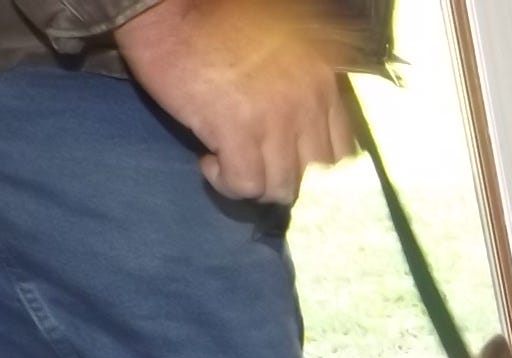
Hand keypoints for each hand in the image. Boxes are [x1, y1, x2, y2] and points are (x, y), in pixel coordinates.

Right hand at [114, 0, 353, 204]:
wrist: (169, 9)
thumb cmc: (219, 27)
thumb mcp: (286, 52)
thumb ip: (305, 91)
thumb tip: (304, 141)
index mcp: (323, 82)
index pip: (342, 152)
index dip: (318, 172)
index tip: (290, 168)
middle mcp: (307, 102)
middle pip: (315, 178)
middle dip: (285, 182)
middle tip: (257, 171)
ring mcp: (274, 118)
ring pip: (280, 186)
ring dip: (253, 186)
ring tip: (228, 164)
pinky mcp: (235, 129)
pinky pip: (244, 183)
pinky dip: (226, 183)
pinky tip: (209, 162)